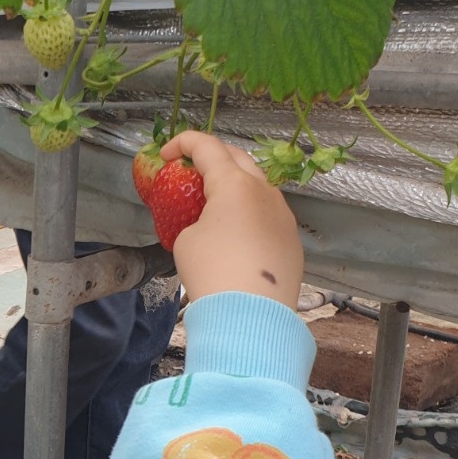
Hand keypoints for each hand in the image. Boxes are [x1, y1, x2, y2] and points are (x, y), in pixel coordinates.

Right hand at [160, 132, 302, 309]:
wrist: (251, 315)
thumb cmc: (212, 271)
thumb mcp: (186, 239)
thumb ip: (196, 218)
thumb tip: (211, 223)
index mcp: (234, 184)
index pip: (207, 147)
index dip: (183, 143)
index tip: (166, 153)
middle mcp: (264, 192)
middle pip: (238, 158)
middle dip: (213, 157)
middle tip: (191, 170)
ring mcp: (283, 215)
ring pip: (258, 186)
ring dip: (235, 185)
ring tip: (214, 203)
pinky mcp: (291, 240)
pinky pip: (267, 214)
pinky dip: (248, 213)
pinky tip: (235, 234)